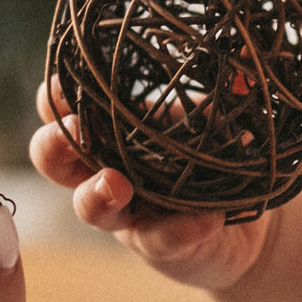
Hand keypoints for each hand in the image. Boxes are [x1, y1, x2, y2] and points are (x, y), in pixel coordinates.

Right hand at [29, 77, 273, 291]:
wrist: (248, 226)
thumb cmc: (217, 157)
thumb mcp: (220, 115)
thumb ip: (229, 86)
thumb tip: (248, 54)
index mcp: (112, 131)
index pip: (65, 112)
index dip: (54, 101)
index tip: (56, 87)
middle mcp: (107, 172)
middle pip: (57, 162)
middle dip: (53, 146)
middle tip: (71, 132)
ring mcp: (129, 214)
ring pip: (93, 208)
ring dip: (97, 196)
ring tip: (116, 184)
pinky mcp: (161, 247)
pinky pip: (161, 239)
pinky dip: (182, 228)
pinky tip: (204, 219)